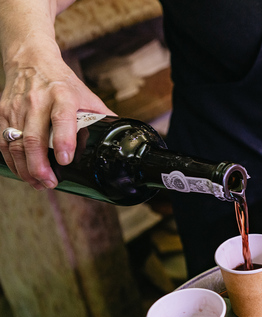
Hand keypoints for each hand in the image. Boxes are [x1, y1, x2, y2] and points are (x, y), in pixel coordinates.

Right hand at [0, 40, 111, 189]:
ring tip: (38, 183)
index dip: (63, 141)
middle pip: (34, 138)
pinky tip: (22, 172)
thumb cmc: (63, 83)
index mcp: (63, 96)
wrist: (31, 60)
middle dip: (40, 166)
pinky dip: (11, 161)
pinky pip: (3, 142)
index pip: (62, 118)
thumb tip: (121, 140)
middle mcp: (38, 101)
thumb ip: (101, 117)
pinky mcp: (3, 112)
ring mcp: (17, 108)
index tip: (65, 161)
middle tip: (50, 183)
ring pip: (16, 143)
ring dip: (25, 168)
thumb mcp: (86, 95)